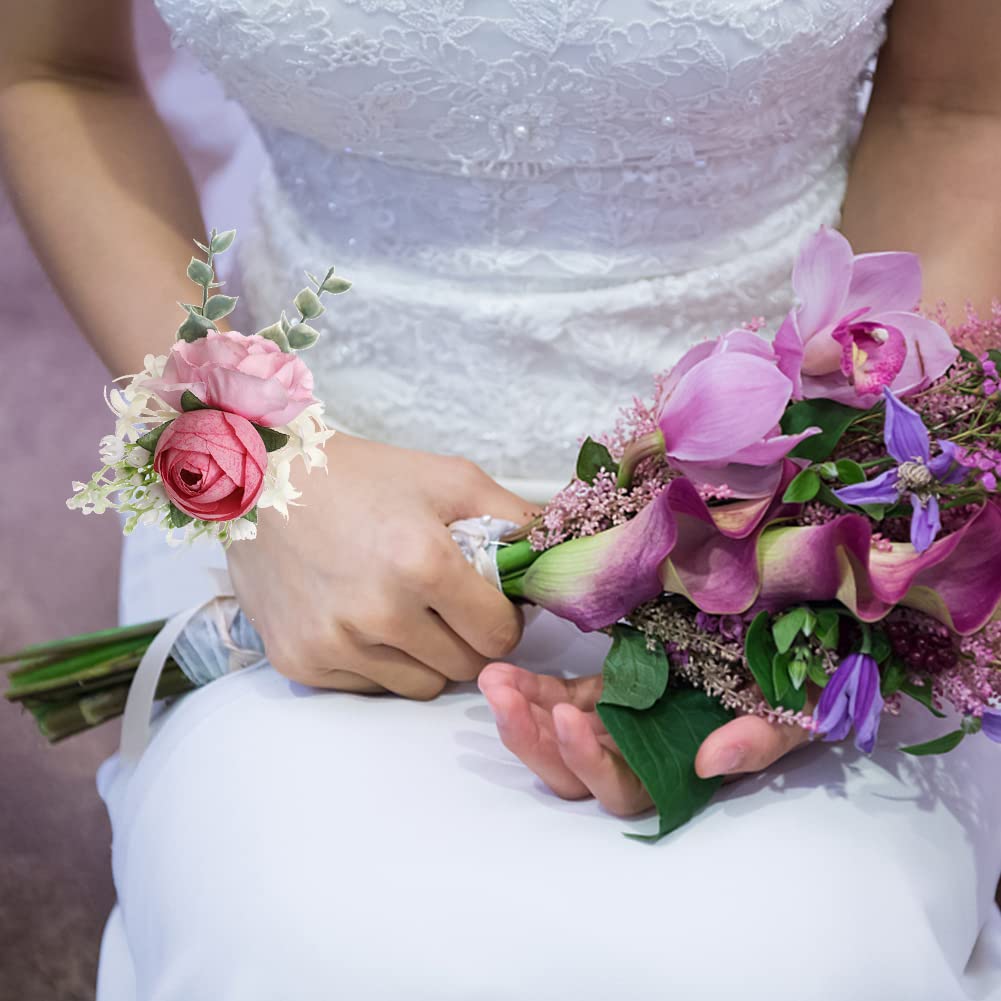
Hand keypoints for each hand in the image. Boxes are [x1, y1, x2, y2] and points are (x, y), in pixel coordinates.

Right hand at [227, 434, 537, 697]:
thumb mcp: (449, 480)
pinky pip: (370, 687)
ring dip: (426, 656)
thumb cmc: (363, 477)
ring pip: (421, 685)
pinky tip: (360, 617)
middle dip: (469, 638)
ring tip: (402, 609)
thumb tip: (564, 553)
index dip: (503, 618)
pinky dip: (378, 662)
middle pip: (465, 666)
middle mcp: (379, 613)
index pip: (500, 635)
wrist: (262, 480)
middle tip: (446, 602)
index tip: (488, 599)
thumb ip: (514, 520)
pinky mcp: (301, 662)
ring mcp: (336, 643)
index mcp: (423, 563)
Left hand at [478, 663, 811, 815]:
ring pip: (555, 739)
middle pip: (573, 775)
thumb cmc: (795, 686)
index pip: (625, 788)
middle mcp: (639, 755)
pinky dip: (529, 690)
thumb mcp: (790, 711)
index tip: (572, 719)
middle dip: (535, 743)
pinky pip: (556, 699)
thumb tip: (709, 763)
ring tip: (493, 681)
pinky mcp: (602, 690)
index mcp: (677, 770)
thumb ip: (758, 741)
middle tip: (504, 698)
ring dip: (521, 715)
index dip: (593, 765)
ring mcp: (615, 722)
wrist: (782, 641)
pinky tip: (504, 672)